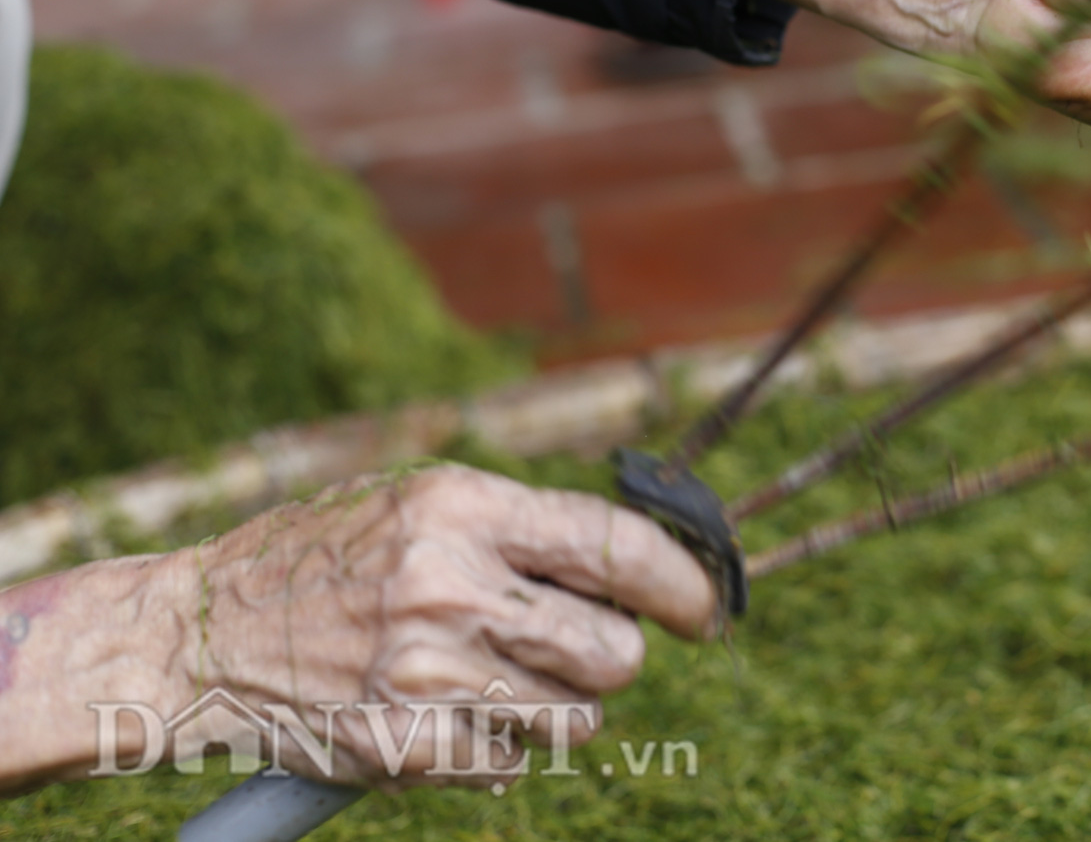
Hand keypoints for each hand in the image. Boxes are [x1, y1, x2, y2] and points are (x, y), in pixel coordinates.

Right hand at [0, 465, 713, 792]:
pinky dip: (495, 752)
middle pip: (615, 650)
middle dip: (614, 658)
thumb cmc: (326, 561)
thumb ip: (520, 528)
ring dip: (555, 708)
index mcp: (461, 508)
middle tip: (578, 651)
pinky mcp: (404, 747)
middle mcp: (450, 586)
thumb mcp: (418, 506)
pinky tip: (443, 717)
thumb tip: (641, 564)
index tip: (708, 608)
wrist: (199, 636)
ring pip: (575, 717)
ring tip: (490, 681)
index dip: (683, 582)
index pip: (614, 544)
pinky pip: (512, 766)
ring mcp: (427, 673)